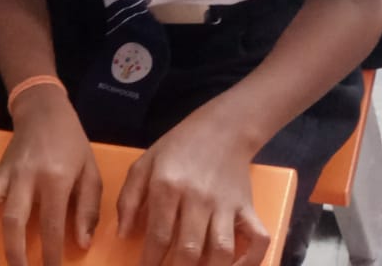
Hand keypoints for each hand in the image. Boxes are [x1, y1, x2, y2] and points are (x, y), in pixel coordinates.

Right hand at [0, 89, 101, 265]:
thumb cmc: (72, 144)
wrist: (46, 112)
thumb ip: (88, 209)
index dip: (51, 252)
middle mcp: (26, 177)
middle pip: (14, 219)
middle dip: (15, 252)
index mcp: (55, 179)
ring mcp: (5, 172)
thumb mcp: (91, 174)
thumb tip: (81, 242)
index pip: (51, 223)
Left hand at [118, 114, 269, 265]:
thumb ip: (128, 199)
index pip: (158, 235)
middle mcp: (198, 199)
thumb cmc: (177, 147)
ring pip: (221, 251)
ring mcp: (226, 205)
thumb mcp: (144, 164)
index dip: (150, 260)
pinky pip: (258, 240)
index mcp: (167, 187)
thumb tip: (123, 234)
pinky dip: (250, 261)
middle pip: (189, 249)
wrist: (223, 129)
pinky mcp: (248, 207)